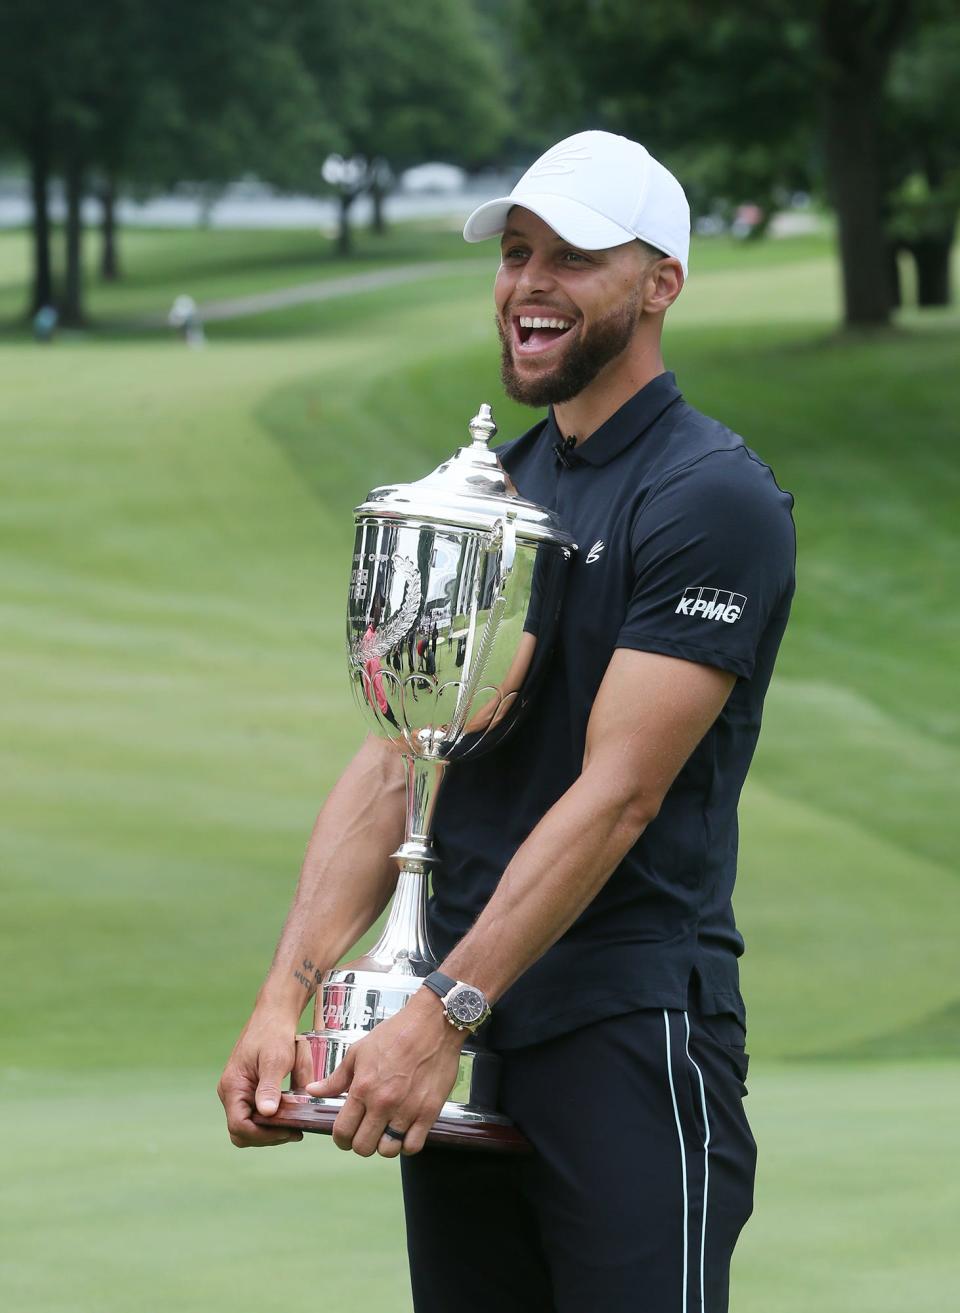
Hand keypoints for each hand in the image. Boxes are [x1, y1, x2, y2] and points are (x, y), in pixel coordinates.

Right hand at [218, 1009, 303, 1147]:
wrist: (274, 1015)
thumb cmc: (274, 1033)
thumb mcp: (276, 1059)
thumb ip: (270, 1087)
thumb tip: (267, 1114)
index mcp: (232, 1087)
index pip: (239, 1127)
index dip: (263, 1135)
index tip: (289, 1131)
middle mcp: (231, 1093)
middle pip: (243, 1132)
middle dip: (268, 1136)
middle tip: (295, 1131)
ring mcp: (239, 1093)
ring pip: (251, 1125)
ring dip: (273, 1127)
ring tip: (296, 1121)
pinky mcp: (249, 1091)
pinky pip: (258, 1113)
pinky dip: (274, 1117)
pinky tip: (291, 1113)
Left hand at [305, 990, 463, 1158]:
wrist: (432, 1024)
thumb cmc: (394, 1034)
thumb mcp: (359, 1051)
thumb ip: (336, 1078)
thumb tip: (313, 1091)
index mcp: (363, 1088)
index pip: (343, 1131)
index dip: (340, 1139)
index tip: (345, 1136)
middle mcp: (383, 1103)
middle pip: (363, 1147)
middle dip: (360, 1144)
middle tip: (365, 1132)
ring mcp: (407, 1110)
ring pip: (388, 1150)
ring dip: (384, 1145)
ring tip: (386, 1131)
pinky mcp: (429, 1112)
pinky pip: (413, 1146)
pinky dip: (407, 1144)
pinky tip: (405, 1131)